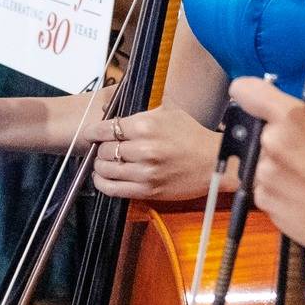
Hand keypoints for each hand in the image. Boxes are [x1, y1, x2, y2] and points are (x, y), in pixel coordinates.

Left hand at [89, 105, 222, 201]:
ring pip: (105, 169)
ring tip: (103, 163)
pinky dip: (102, 184)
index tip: (90, 133)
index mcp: (147, 126)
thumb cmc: (193, 136)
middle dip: (100, 149)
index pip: (107, 129)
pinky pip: (113, 189)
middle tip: (103, 148)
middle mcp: (144, 149)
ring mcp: (145, 172)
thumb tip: (116, 119)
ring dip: (100, 166)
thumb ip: (141, 115)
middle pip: (104, 150)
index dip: (94, 132)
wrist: (214, 162)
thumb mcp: (168, 114)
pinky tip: (103, 178)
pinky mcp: (148, 190)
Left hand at [228, 76, 304, 261]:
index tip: (258, 100)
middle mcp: (271, 143)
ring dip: (276, 166)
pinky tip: (302, 196)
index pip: (246, 90)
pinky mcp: (262, 200)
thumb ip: (303, 120)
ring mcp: (263, 174)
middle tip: (303, 153)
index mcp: (292, 118)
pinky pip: (263, 186)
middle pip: (258, 131)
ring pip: (260, 161)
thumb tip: (284, 114)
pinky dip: (277, 189)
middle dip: (275, 138)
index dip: (251, 94)